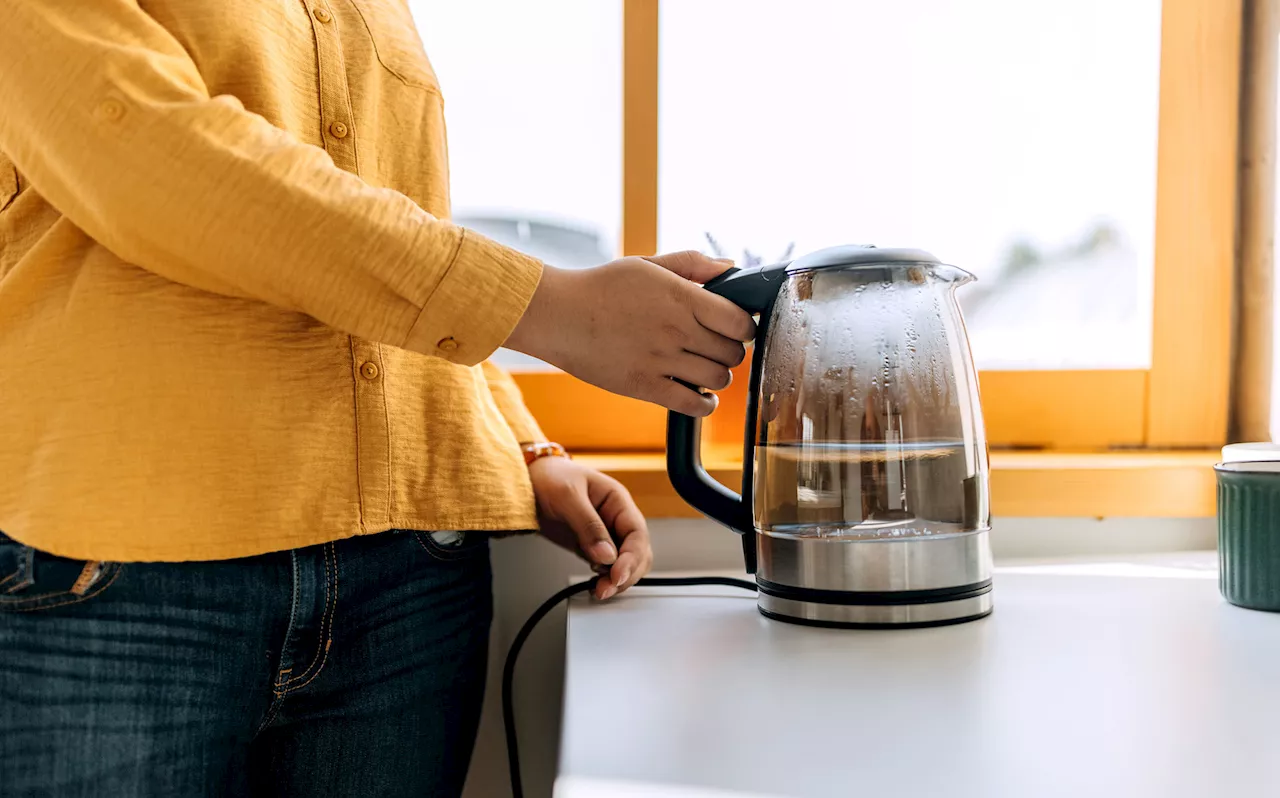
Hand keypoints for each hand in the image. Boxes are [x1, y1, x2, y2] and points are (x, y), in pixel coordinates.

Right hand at [505, 251, 755, 416]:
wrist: (558, 315)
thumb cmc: (602, 287)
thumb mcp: (647, 264)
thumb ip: (692, 264)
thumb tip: (730, 267)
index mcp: (681, 297)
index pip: (739, 322)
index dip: (744, 327)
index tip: (736, 327)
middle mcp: (676, 330)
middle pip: (733, 353)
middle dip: (732, 351)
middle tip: (717, 347)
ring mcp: (661, 361)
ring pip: (718, 379)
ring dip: (718, 376)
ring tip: (704, 368)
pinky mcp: (645, 387)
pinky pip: (693, 405)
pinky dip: (705, 403)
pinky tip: (699, 394)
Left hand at [527, 455, 651, 599]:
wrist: (528, 481)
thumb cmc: (550, 478)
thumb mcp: (568, 496)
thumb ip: (588, 525)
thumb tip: (606, 556)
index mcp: (617, 501)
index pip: (637, 533)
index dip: (632, 557)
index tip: (617, 575)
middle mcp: (616, 519)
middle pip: (637, 553)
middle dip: (626, 573)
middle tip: (607, 588)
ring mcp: (605, 534)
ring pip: (624, 563)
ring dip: (616, 580)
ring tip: (599, 590)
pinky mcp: (591, 546)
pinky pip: (605, 567)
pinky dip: (603, 579)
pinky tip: (594, 586)